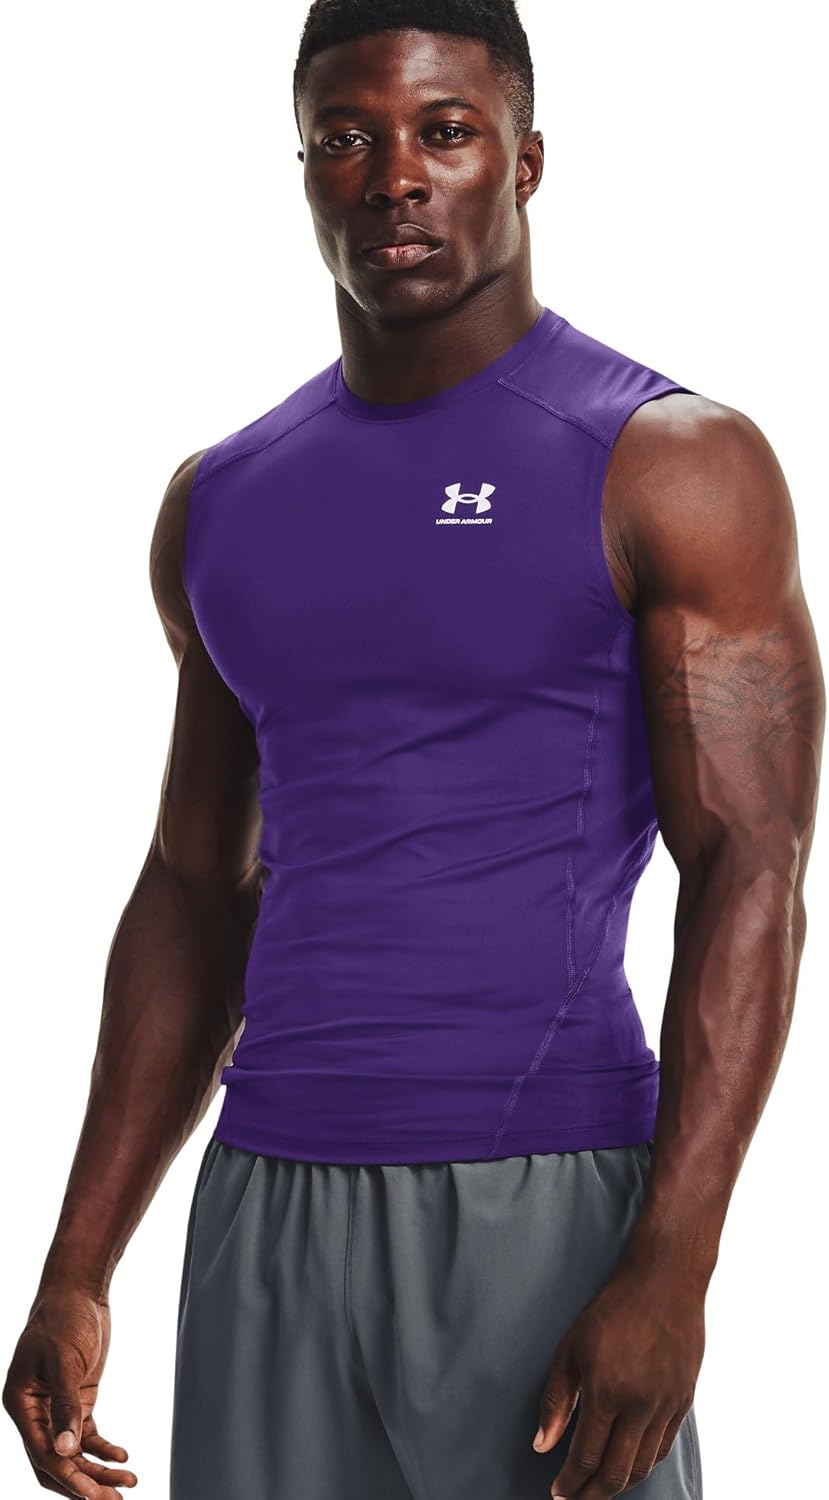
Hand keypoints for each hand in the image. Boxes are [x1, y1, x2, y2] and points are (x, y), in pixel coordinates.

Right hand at [3, 1283, 136, 1495]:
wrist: (78, 1290)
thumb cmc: (64, 1318)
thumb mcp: (64, 1360)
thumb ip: (65, 1406)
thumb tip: (67, 1452)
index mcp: (20, 1404)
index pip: (42, 1453)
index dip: (68, 1477)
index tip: (94, 1496)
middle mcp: (34, 1412)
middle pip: (56, 1462)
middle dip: (84, 1484)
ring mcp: (56, 1408)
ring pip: (73, 1453)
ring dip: (98, 1471)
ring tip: (129, 1482)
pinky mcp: (77, 1399)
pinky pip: (87, 1435)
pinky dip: (104, 1449)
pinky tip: (124, 1457)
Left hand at [532, 1260, 704, 1496]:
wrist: (665, 1281)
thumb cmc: (612, 1308)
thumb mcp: (571, 1347)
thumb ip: (556, 1400)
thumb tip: (542, 1445)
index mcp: (607, 1392)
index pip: (586, 1456)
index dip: (571, 1482)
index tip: (559, 1493)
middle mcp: (639, 1405)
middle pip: (617, 1473)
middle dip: (593, 1494)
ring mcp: (666, 1405)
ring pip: (643, 1466)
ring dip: (620, 1484)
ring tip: (601, 1487)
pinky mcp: (684, 1401)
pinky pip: (663, 1447)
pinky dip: (644, 1463)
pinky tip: (629, 1463)